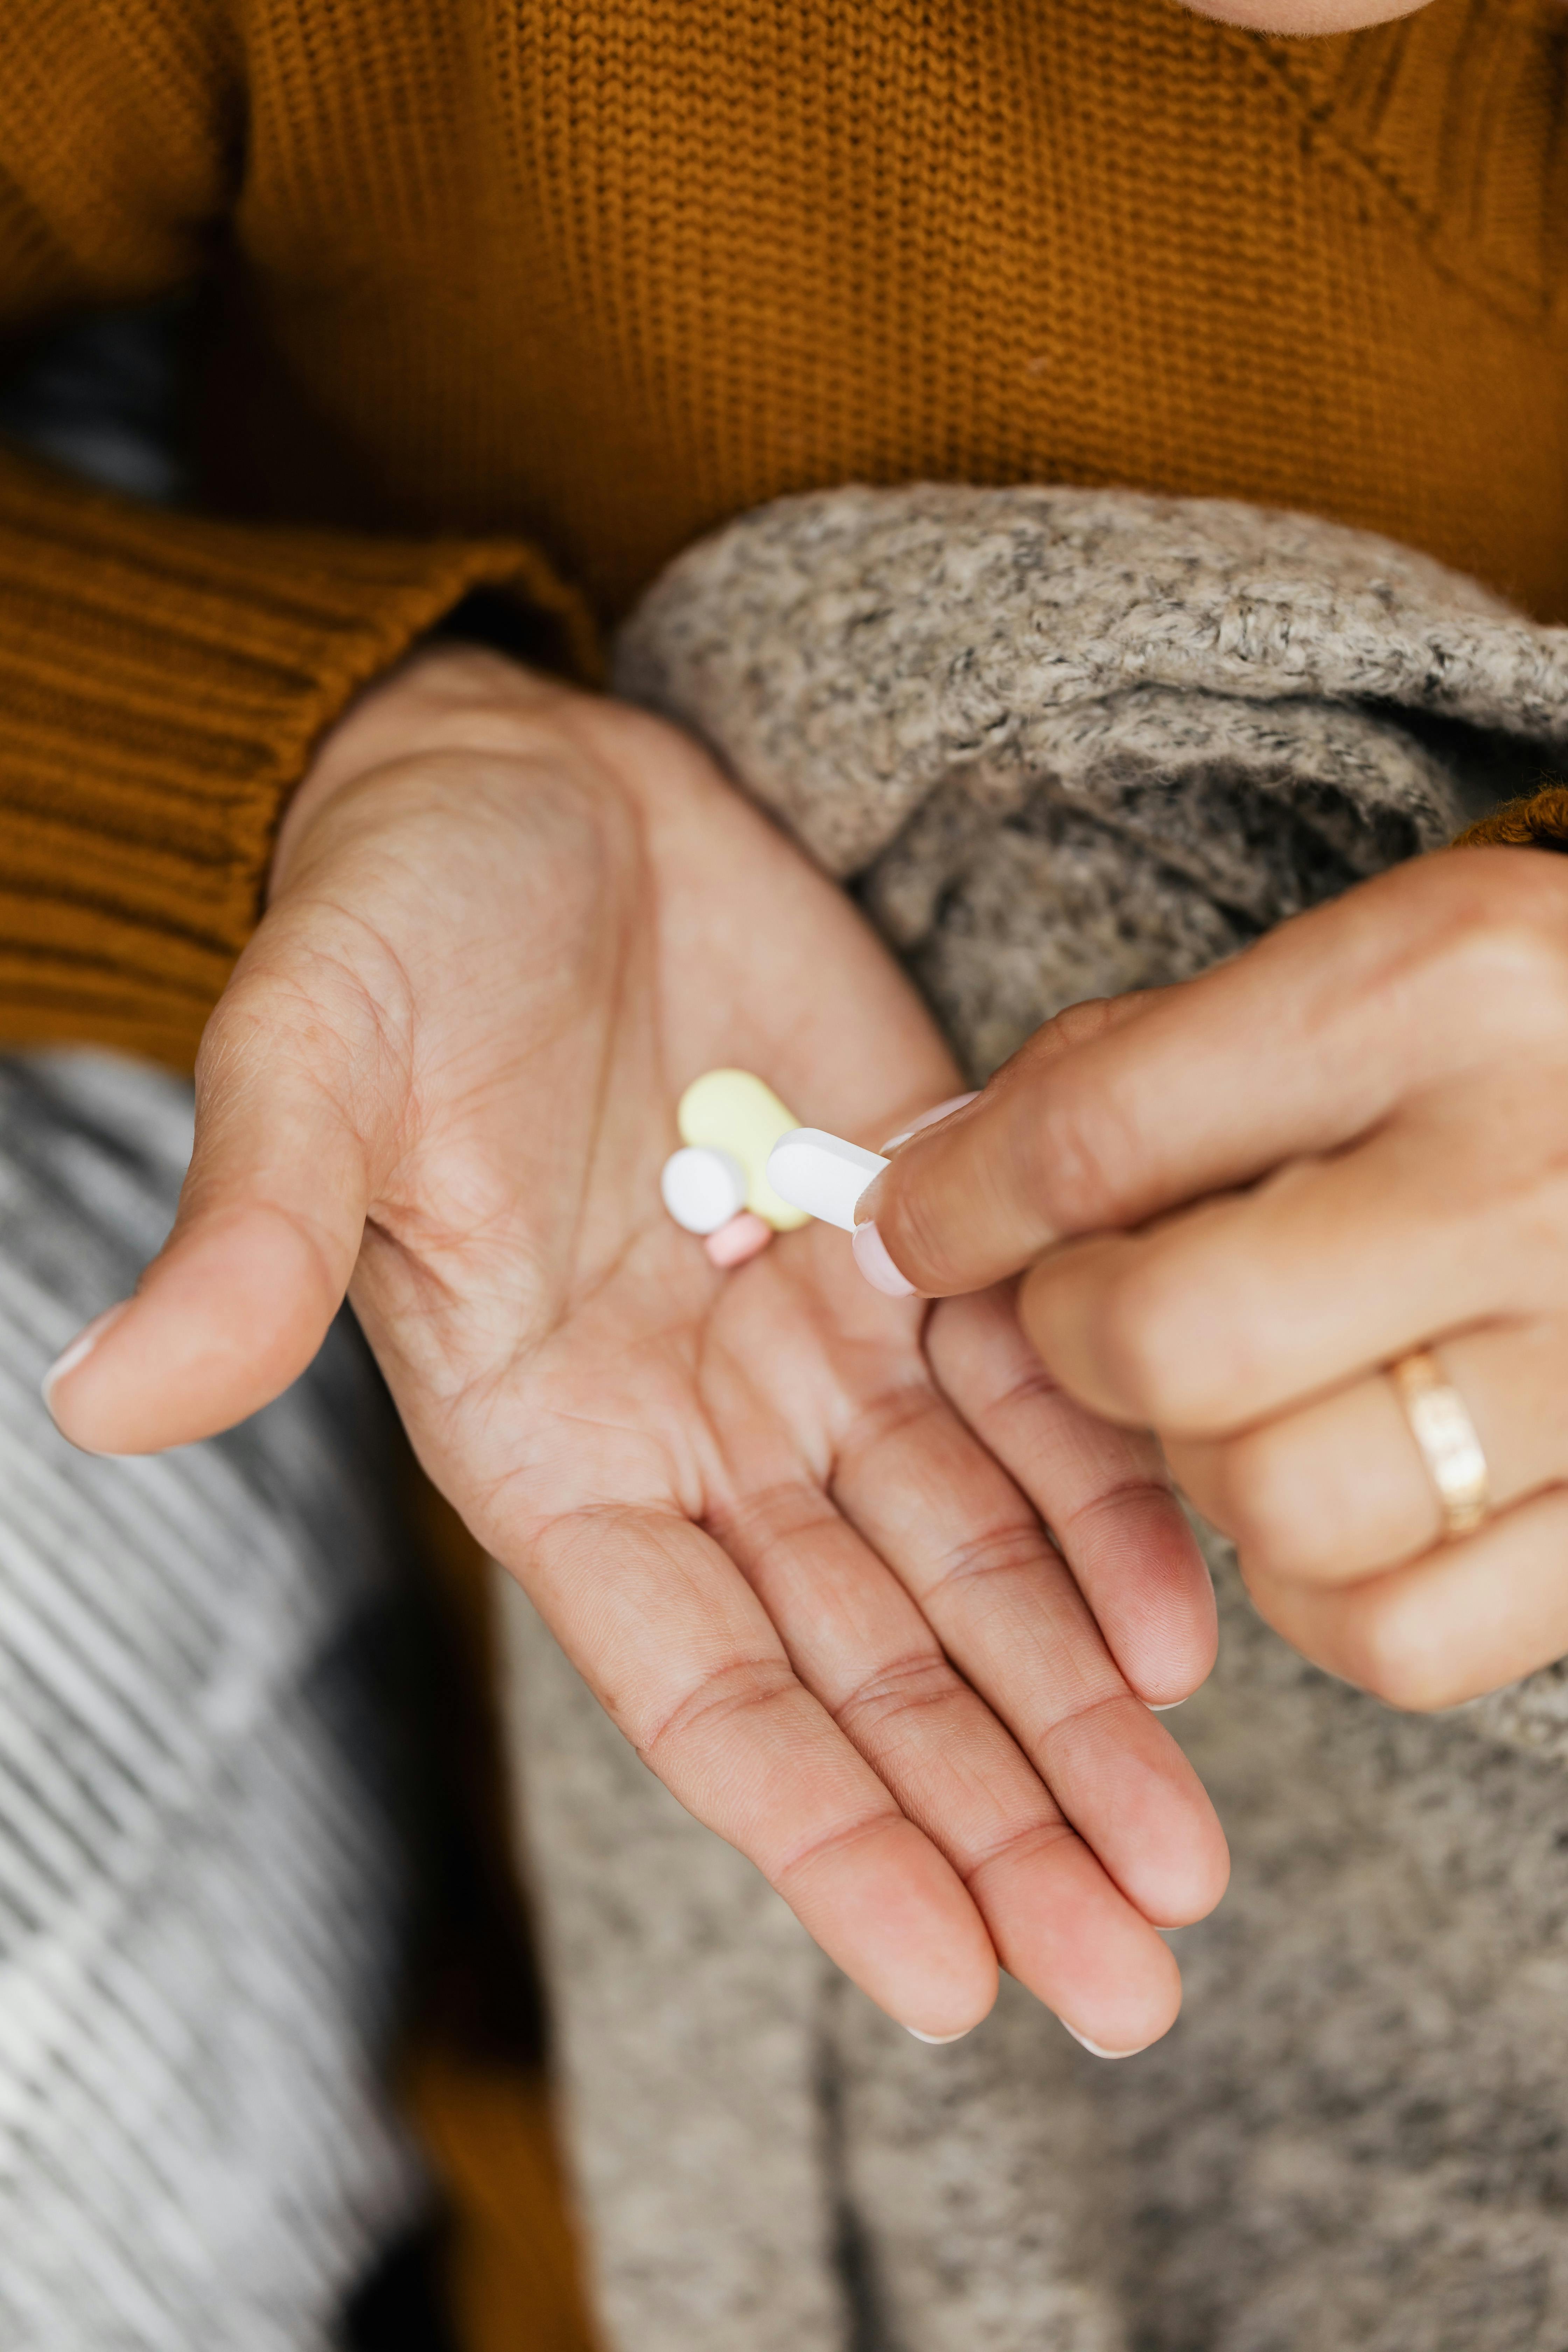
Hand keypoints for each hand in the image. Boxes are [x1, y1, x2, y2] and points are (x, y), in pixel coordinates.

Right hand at [46, 644, 1224, 2048]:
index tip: (950, 1979)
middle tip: (1133, 1971)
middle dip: (994, 1812)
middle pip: (865, 1659)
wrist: (519, 785)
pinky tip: (1187, 1622)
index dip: (821, 1832)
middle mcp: (694, 1424)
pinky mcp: (911, 1228)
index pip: (699, 1685)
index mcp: (546, 1440)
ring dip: (1078, 1700)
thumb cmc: (388, 927)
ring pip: (967, 1559)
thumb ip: (256, 1245)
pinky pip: (1025, 1397)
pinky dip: (1107, 1504)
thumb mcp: (308, 1070)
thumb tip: (108, 1395)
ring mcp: (813, 1336)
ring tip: (1185, 1848)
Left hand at [862, 847, 1567, 1713]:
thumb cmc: (1537, 1033)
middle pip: (1176, 1343)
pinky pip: (1399, 1635)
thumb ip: (1139, 1072)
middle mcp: (1527, 1179)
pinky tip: (1342, 1499)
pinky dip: (1325, 1595)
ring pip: (1280, 1511)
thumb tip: (923, 1194)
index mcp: (1440, 995)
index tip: (909, 1235)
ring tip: (1249, 1404)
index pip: (1101, 1136)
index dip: (961, 1207)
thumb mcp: (1365, 973)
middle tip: (1105, 1318)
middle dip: (1087, 1343)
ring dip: (1210, 1475)